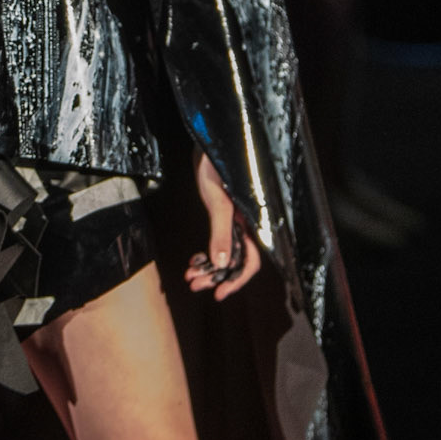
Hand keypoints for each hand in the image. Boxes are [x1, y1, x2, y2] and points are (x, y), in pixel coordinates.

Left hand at [186, 149, 260, 300]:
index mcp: (251, 223)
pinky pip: (218, 242)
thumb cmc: (215, 166)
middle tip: (194, 286)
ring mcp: (234, 221)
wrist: (209, 144)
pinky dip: (205, 254)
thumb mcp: (217, 200)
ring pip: (225, 254)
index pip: (250, 261)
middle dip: (215, 277)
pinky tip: (193, 260)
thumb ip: (221, 231)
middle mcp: (245, 225)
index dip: (236, 280)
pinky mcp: (223, 215)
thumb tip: (220, 262)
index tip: (218, 295)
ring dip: (208, 268)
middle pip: (235, 262)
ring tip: (189, 277)